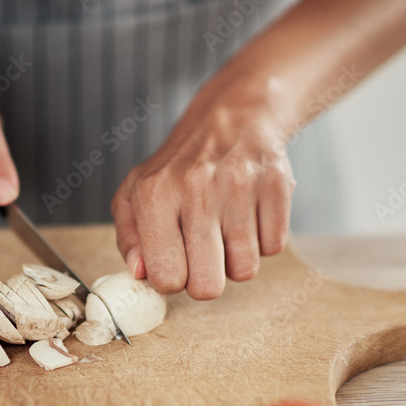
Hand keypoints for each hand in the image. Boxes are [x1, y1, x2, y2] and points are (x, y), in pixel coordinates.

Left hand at [111, 79, 295, 299]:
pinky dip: (262, 240)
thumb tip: (139, 273)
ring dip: (235, 259)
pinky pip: (273, 248)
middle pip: (208, 286)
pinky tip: (248, 215)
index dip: (172, 279)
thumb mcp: (134, 194)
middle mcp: (196, 189)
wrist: (231, 119)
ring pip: (245, 271)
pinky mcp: (276, 185)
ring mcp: (240, 186)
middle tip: (202, 253)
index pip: (166, 277)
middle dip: (205, 279)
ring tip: (224, 229)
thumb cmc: (177, 166)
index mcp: (155, 195)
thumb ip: (129, 239)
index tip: (175, 262)